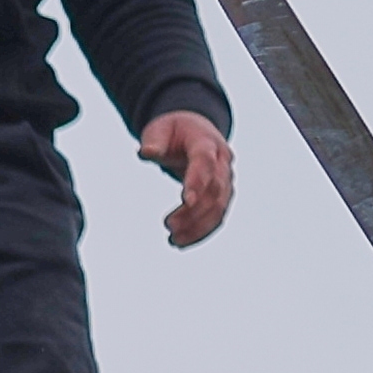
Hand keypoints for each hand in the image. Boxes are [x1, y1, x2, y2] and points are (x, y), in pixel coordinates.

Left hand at [144, 108, 234, 247]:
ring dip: (198, 227)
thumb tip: (145, 152)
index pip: (206, 162)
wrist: (194, 132)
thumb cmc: (172, 131)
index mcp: (206, 141)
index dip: (198, 181)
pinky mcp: (223, 195)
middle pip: (214, 189)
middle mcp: (223, 161)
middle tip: (168, 226)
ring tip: (173, 240)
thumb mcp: (159, 130)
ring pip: (219, 207)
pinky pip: (217, 216)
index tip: (185, 201)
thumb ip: (154, 141)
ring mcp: (226, 179)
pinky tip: (181, 242)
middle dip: (194, 211)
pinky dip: (202, 231)